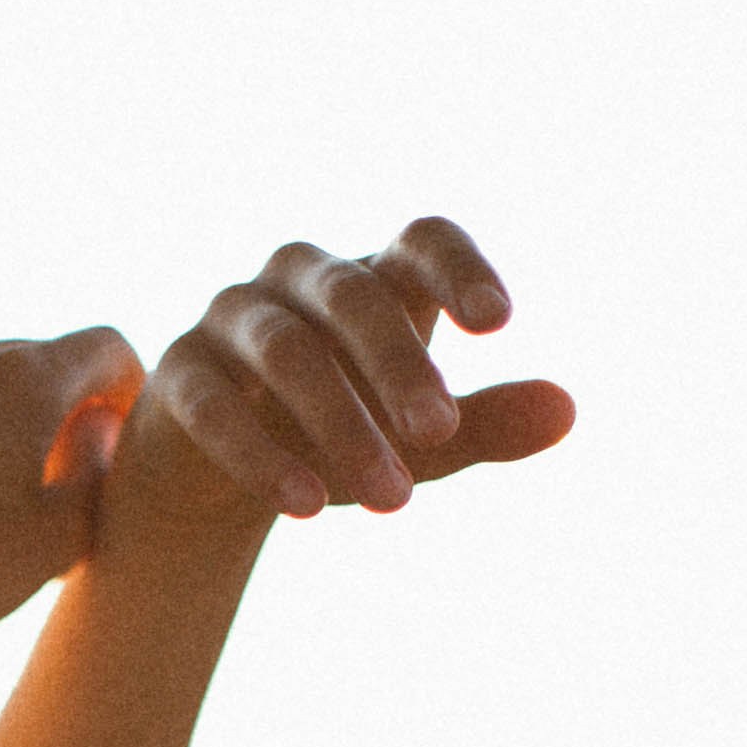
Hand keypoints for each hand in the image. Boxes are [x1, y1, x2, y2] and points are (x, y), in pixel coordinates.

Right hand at [103, 217, 572, 548]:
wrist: (213, 481)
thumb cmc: (332, 439)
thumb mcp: (414, 444)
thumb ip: (484, 426)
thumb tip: (569, 410)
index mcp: (370, 278)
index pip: (420, 241)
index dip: (459, 268)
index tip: (500, 323)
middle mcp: (298, 280)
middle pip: (353, 296)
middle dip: (399, 365)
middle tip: (441, 434)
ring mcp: (230, 319)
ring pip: (286, 351)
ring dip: (340, 424)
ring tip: (391, 500)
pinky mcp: (177, 375)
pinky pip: (213, 405)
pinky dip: (259, 455)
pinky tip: (306, 506)